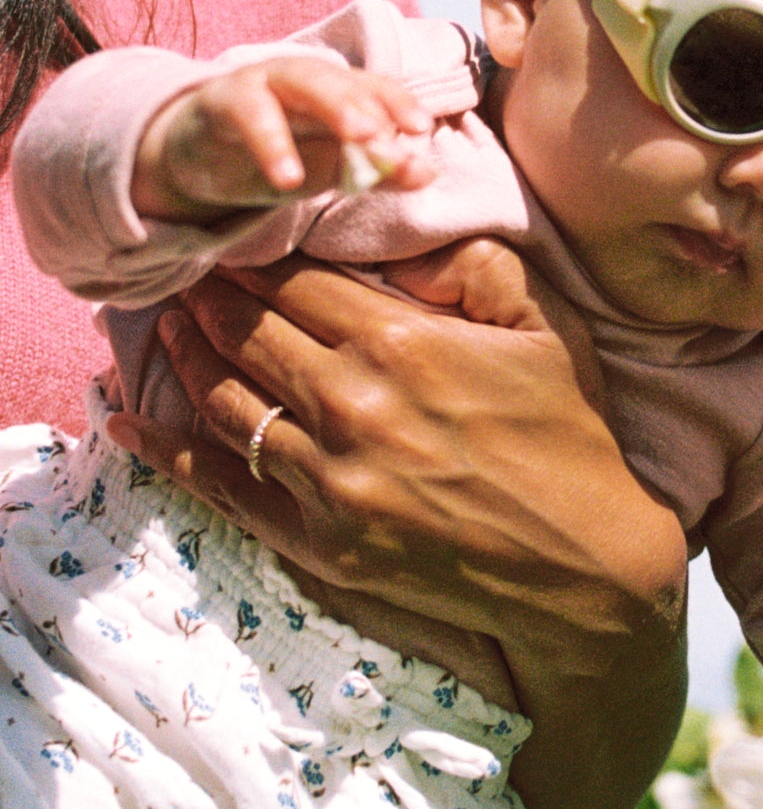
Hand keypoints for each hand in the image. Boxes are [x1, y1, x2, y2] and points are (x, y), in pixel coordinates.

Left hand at [107, 248, 688, 808]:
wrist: (586, 567)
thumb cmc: (572, 441)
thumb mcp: (548, 331)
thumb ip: (478, 267)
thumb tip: (406, 240)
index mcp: (404, 343)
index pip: (295, 283)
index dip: (254, 259)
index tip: (229, 242)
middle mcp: (354, 405)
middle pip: (247, 333)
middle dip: (207, 297)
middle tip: (181, 273)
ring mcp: (331, 479)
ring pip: (225, 401)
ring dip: (185, 356)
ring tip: (167, 327)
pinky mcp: (321, 541)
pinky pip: (224, 486)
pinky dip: (167, 452)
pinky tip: (129, 422)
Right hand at [131, 56, 436, 221]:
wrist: (200, 158)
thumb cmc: (279, 155)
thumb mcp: (332, 170)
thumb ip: (377, 173)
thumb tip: (428, 173)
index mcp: (335, 89)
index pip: (372, 87)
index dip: (398, 103)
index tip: (422, 129)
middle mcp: (302, 77)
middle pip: (339, 78)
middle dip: (367, 102)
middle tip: (388, 134)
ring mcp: (262, 82)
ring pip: (298, 81)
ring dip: (329, 108)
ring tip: (358, 140)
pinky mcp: (222, 100)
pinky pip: (249, 113)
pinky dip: (271, 144)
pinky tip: (289, 180)